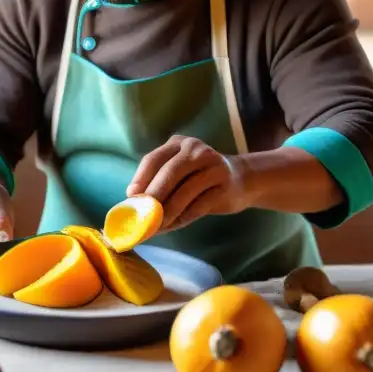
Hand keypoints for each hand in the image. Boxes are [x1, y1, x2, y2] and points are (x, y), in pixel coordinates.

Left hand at [127, 135, 248, 232]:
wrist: (243, 179)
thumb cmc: (200, 179)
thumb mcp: (180, 172)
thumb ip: (158, 183)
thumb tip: (132, 205)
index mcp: (179, 144)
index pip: (153, 159)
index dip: (140, 179)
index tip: (130, 198)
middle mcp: (196, 150)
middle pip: (169, 173)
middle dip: (152, 197)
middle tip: (140, 217)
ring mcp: (213, 166)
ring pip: (185, 191)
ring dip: (167, 213)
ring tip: (155, 227)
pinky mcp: (225, 185)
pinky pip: (199, 205)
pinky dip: (183, 218)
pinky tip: (174, 225)